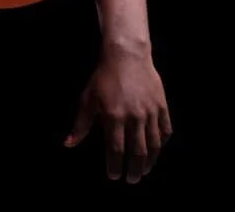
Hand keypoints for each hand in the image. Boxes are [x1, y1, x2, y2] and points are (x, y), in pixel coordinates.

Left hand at [64, 51, 172, 182]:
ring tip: (144, 170)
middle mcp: (135, 117)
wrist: (127, 56)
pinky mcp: (161, 106)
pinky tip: (157, 150)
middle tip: (131, 179)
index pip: (115, 149)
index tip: (113, 176)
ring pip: (154, 144)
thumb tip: (69, 144)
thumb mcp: (88, 99)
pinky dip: (162, 143)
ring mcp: (150, 112)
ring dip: (149, 161)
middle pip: (137, 151)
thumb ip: (81, 124)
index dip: (114, 165)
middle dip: (134, 169)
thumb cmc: (104, 77)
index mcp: (114, 116)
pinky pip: (165, 130)